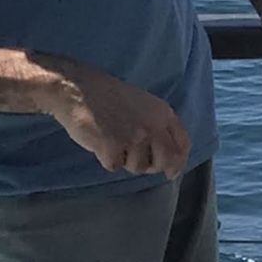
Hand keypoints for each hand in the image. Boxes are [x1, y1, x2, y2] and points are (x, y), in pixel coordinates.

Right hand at [40, 60, 190, 177]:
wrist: (78, 89)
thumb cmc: (108, 98)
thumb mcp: (144, 105)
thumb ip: (158, 127)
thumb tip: (170, 164)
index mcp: (163, 113)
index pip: (182, 144)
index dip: (178, 161)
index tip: (171, 172)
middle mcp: (153, 125)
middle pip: (164, 161)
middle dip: (152, 167)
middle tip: (135, 159)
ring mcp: (134, 136)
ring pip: (138, 167)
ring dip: (125, 160)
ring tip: (112, 140)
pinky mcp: (113, 146)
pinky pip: (114, 166)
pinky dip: (106, 159)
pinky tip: (99, 141)